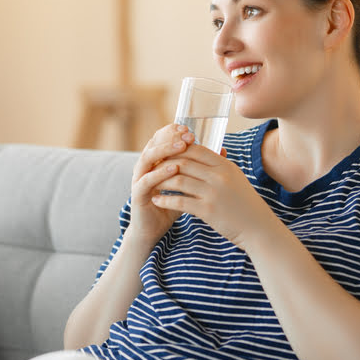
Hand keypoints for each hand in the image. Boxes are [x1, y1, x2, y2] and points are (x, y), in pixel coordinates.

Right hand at [126, 123, 197, 245]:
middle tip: (188, 133)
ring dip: (165, 150)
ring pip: (148, 158)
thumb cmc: (172, 206)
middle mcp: (145, 167)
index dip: (174, 132)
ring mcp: (139, 179)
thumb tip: (222, 151)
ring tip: (182, 146)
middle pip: (154, 143)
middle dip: (171, 137)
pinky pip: (147, 180)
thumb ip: (200, 168)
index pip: (162, 138)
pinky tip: (174, 169)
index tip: (190, 128)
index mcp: (155, 161)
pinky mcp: (138, 194)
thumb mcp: (189, 184)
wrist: (154, 230)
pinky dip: (160, 173)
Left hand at [150, 144, 276, 248]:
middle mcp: (219, 176)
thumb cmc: (245, 204)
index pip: (196, 149)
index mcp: (225, 166)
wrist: (259, 228)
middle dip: (165, 164)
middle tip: (152, 168)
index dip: (177, 149)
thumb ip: (218, 166)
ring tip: (151, 184)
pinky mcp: (208, 211)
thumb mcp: (235, 178)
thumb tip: (199, 154)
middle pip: (184, 162)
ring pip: (179, 180)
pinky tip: (157, 200)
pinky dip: (165, 200)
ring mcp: (213, 193)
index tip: (164, 154)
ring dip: (161, 181)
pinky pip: (180, 202)